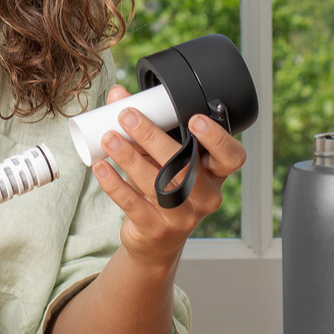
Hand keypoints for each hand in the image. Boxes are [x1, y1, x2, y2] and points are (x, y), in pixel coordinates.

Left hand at [93, 85, 246, 271]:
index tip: (195, 120)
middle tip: (128, 117)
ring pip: (158, 184)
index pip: (232, 156)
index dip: (218, 139)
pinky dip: (115, 184)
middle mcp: (205, 195)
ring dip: (129, 157)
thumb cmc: (163, 187)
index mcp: (214, 172)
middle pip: (184, 166)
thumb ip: (143, 124)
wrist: (155, 239)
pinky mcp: (158, 229)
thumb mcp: (159, 155)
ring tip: (109, 138)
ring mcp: (184, 216)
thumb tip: (118, 94)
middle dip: (153, 137)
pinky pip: (135, 204)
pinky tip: (101, 167)